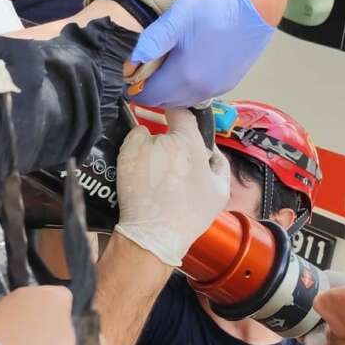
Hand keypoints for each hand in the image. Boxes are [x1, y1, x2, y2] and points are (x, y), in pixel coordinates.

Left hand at [115, 108, 229, 266]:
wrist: (155, 232)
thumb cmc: (189, 214)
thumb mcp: (220, 191)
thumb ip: (219, 162)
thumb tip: (211, 149)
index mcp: (189, 143)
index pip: (182, 112)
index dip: (183, 118)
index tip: (183, 127)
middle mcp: (163, 140)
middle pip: (166, 130)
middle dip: (171, 143)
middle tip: (174, 165)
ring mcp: (140, 147)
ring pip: (147, 138)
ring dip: (152, 149)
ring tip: (156, 174)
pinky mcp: (124, 156)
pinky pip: (131, 145)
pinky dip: (135, 153)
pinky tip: (142, 172)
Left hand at [125, 0, 272, 108]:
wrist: (255, 5)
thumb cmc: (215, 7)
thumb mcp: (177, 18)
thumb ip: (152, 42)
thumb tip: (130, 63)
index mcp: (185, 75)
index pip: (149, 96)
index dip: (135, 88)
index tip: (129, 75)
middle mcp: (202, 89)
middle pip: (165, 101)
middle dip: (151, 91)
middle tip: (143, 71)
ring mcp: (217, 88)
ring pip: (183, 100)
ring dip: (169, 91)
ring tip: (163, 68)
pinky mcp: (229, 83)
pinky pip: (200, 94)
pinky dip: (186, 88)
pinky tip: (186, 68)